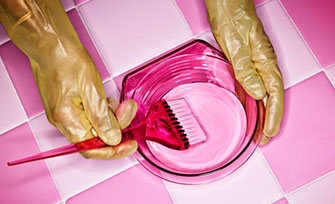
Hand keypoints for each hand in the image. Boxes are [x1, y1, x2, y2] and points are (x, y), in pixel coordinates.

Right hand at [0, 0, 137, 157]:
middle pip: (96, 138)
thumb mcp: (91, 88)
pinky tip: (107, 101)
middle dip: (117, 126)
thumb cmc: (66, 60)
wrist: (50, 44)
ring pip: (94, 127)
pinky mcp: (68, 107)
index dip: (114, 151)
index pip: (92, 149)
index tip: (130, 144)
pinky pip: (89, 118)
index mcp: (67, 120)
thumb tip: (113, 138)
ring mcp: (65, 115)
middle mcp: (63, 122)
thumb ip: (102, 117)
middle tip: (128, 109)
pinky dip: (103, 112)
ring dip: (111, 118)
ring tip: (118, 102)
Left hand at [204, 0, 283, 144]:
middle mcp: (261, 63)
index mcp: (264, 60)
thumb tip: (257, 92)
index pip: (273, 94)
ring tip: (259, 130)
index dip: (272, 115)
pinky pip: (250, 85)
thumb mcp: (236, 43)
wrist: (225, 1)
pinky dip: (251, 100)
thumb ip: (246, 69)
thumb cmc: (232, 14)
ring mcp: (253, 62)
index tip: (269, 132)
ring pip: (262, 93)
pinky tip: (248, 107)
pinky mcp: (243, 60)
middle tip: (265, 138)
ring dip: (261, 112)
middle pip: (270, 96)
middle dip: (269, 119)